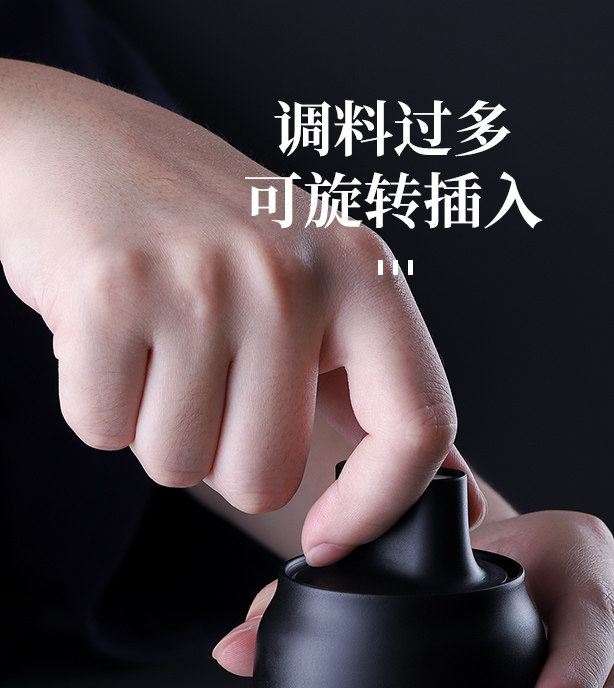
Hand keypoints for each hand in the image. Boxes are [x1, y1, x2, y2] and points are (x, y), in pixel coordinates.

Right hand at [0, 60, 483, 557]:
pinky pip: (104, 430)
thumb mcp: (322, 291)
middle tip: (205, 376)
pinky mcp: (111, 291)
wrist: (82, 145)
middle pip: (265, 481)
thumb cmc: (207, 231)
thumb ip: (385, 396)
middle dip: (222, 457)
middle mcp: (290, 271)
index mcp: (362, 272)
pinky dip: (99, 404)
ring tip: (157, 347)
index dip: (377, 509)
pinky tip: (111, 338)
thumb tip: (456, 500)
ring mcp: (201, 279)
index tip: (328, 539)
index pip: (418, 425)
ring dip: (157, 430)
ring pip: (181, 466)